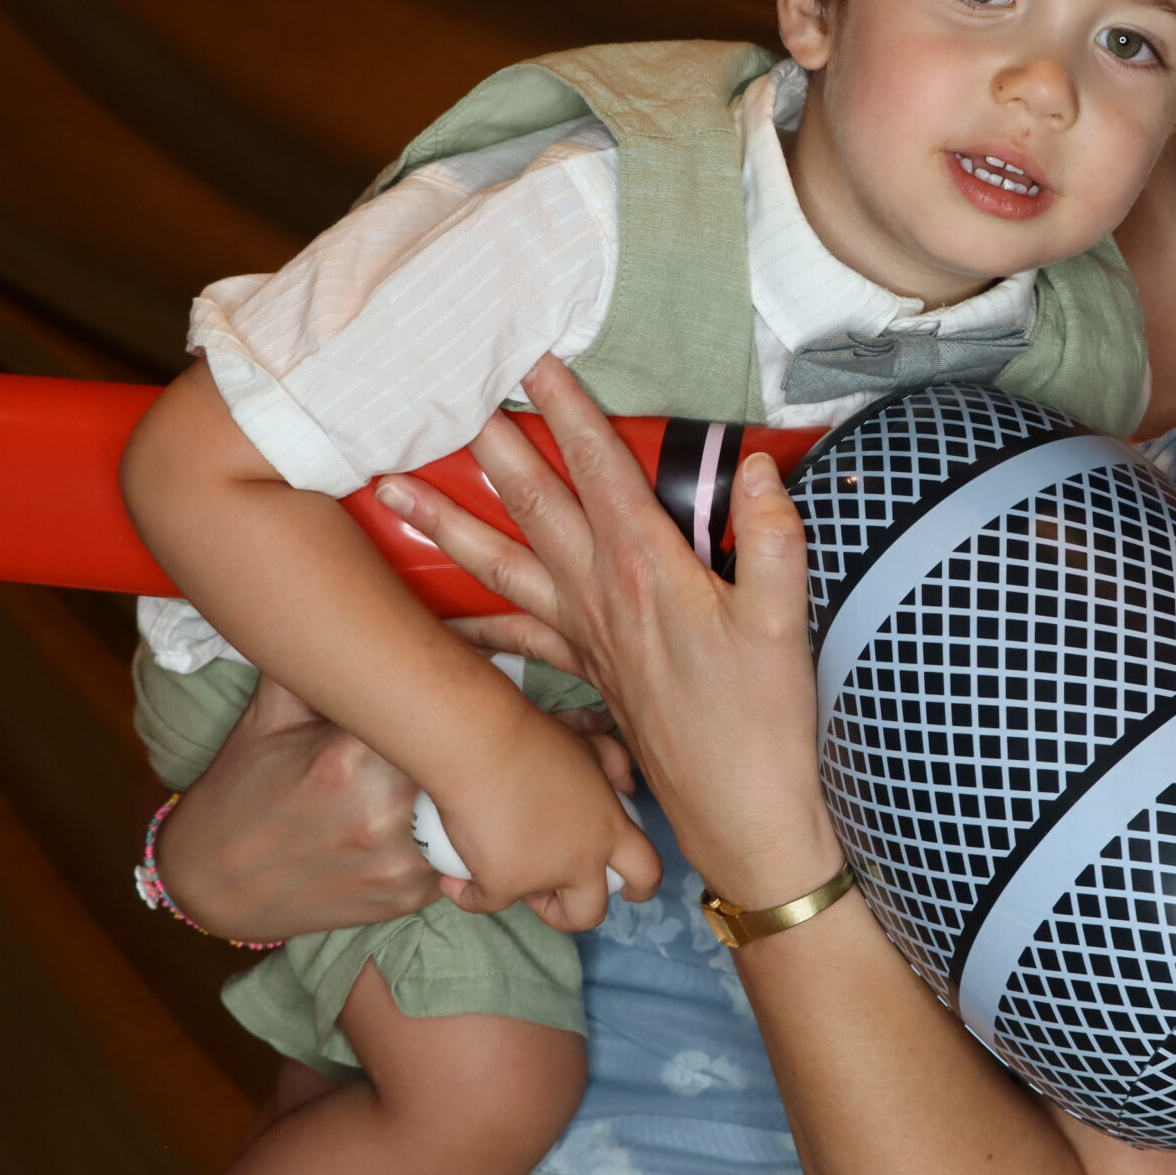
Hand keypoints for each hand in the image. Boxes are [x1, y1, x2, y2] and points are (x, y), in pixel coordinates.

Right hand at [155, 676, 437, 942]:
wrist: (213, 881)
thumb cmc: (245, 784)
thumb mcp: (274, 708)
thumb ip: (323, 659)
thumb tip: (371, 605)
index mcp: (348, 756)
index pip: (432, 707)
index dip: (444, 692)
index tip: (443, 683)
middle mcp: (381, 813)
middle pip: (460, 757)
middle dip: (456, 738)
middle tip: (449, 723)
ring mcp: (399, 863)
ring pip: (465, 807)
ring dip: (457, 786)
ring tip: (437, 768)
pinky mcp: (409, 897)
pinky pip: (455, 853)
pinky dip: (446, 832)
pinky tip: (418, 815)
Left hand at [374, 359, 842, 909]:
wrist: (738, 814)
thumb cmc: (765, 721)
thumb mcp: (786, 624)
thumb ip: (775, 539)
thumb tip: (758, 467)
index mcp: (649, 571)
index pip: (600, 472)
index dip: (568, 412)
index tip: (532, 360)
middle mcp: (602, 596)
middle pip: (534, 505)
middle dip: (489, 445)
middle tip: (440, 395)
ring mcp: (585, 635)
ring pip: (501, 564)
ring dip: (445, 521)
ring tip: (389, 487)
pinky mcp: (585, 672)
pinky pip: (511, 638)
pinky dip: (467, 618)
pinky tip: (428, 612)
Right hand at [430, 714, 661, 927]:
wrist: (482, 746)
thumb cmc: (534, 739)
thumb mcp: (589, 745)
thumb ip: (615, 764)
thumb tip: (626, 788)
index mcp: (610, 828)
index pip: (645, 872)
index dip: (641, 888)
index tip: (630, 893)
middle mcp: (583, 860)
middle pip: (590, 911)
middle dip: (574, 910)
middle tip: (553, 891)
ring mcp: (542, 877)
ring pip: (533, 906)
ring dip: (522, 896)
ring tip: (502, 868)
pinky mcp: (501, 884)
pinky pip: (482, 902)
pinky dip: (466, 893)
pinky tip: (454, 880)